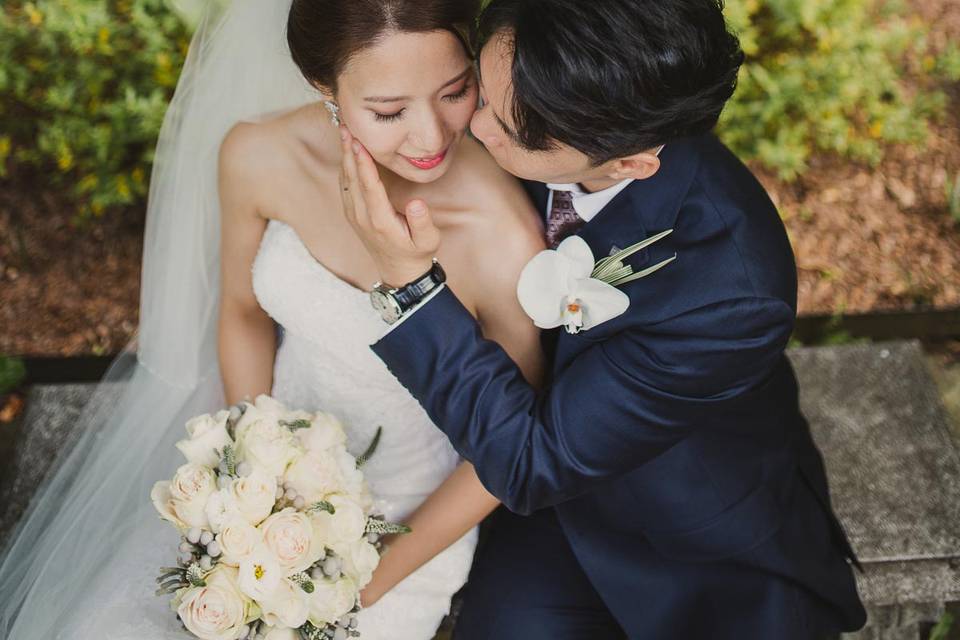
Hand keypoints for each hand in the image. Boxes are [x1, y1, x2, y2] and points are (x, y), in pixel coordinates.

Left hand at [338, 125, 439, 287]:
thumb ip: (422, 222)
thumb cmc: (416, 253)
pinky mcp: (353, 214)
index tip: (359, 142)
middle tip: (345, 127)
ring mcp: (355, 216)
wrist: (399, 272)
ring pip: (346, 181)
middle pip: (352, 179)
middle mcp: (363, 217)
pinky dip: (345, 168)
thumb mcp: (428, 241)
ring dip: (344, 157)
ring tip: (344, 133)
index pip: (369, 186)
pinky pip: (345, 187)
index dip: (363, 163)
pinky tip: (347, 153)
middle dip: (348, 152)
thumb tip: (416, 203)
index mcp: (380, 220)